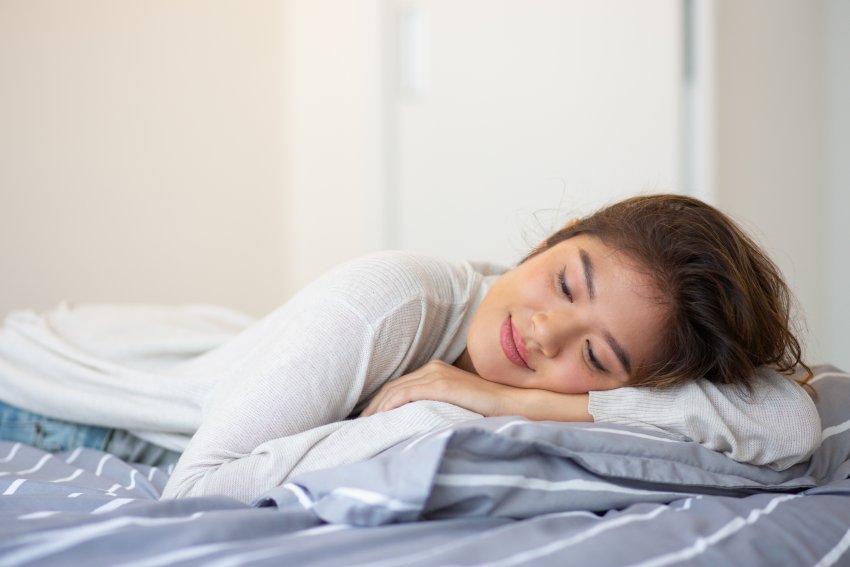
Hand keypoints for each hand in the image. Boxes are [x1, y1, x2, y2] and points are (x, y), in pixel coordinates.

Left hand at [360, 360, 592, 421]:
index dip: (379, 404)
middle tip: (356, 427)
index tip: (365, 422)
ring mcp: (435, 374)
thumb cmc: (487, 410)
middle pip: (390, 388)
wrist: (514, 405)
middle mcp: (431, 368)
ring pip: (392, 391)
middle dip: (371, 407)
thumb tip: (415, 424)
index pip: (397, 387)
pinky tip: (376, 421)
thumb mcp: (456, 406)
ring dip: (374, 409)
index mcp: (434, 371)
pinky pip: (403, 394)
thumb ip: (436, 408)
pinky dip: (387, 407)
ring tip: (361, 427)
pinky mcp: (439, 384)